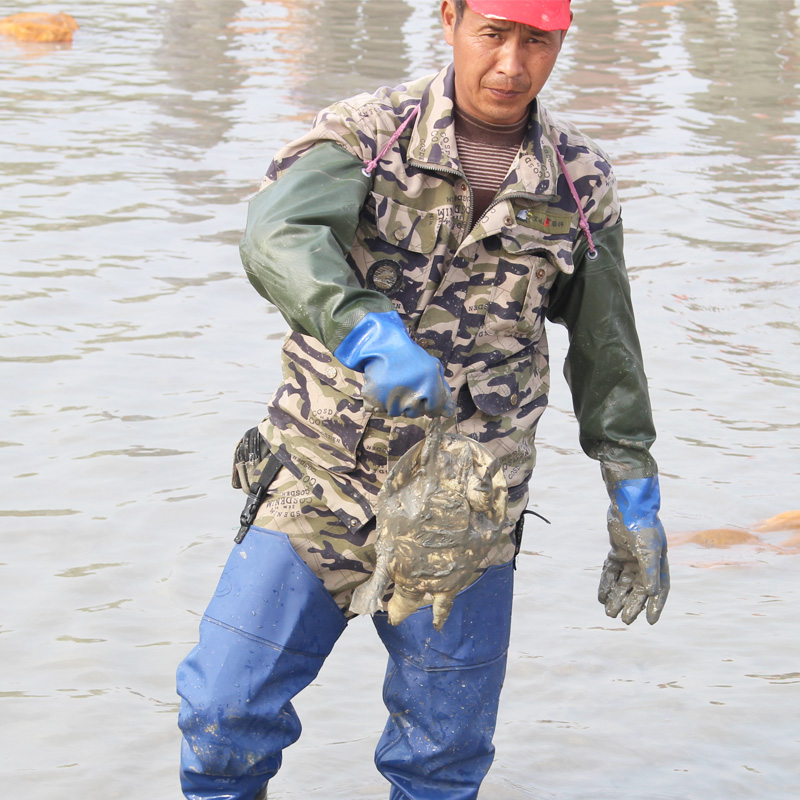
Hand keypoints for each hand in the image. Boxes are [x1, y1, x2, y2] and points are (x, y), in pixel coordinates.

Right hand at [334, 311, 454, 417]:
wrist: (382, 343)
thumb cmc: (409, 354)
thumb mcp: (432, 366)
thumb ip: (442, 389)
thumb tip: (448, 412)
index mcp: (430, 383)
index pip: (435, 408)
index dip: (431, 405)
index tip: (425, 398)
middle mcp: (413, 393)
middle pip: (416, 412)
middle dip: (413, 403)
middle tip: (407, 386)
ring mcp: (393, 399)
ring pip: (399, 412)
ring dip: (398, 402)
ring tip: (395, 384)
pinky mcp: (376, 400)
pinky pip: (382, 409)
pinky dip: (383, 401)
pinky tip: (384, 387)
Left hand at [598, 476, 669, 624]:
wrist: (626, 505)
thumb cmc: (641, 526)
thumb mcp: (648, 550)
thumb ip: (650, 572)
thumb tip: (651, 594)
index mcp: (659, 563)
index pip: (660, 590)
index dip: (655, 606)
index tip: (649, 622)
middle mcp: (646, 562)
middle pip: (639, 589)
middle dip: (632, 604)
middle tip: (623, 620)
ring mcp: (631, 557)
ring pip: (623, 583)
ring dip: (617, 597)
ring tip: (609, 612)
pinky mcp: (617, 552)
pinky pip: (611, 572)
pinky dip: (607, 584)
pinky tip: (601, 596)